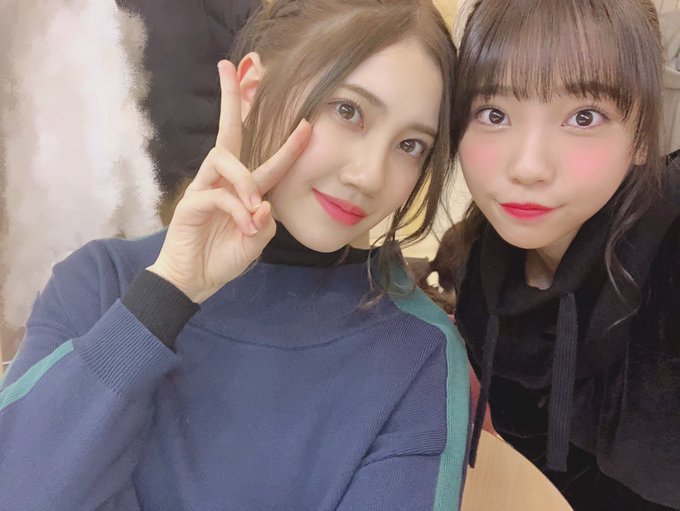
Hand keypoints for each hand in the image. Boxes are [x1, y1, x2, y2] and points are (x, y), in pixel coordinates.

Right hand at [147, 60, 310, 303]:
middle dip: (230, 99)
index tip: (307, 123)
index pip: (268, 161)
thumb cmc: (225, 258)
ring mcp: (205, 189)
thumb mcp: (256, 242)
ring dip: (244, 179)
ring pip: (222, 158)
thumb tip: (263, 205)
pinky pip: (216, 195)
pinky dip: (235, 210)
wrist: (195, 281)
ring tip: (255, 205)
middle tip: (228, 67)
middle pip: (227, 133)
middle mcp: (224, 182)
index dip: (289, 145)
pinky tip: (243, 226)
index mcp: (245, 191)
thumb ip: (264, 223)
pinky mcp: (190, 203)